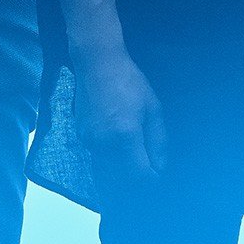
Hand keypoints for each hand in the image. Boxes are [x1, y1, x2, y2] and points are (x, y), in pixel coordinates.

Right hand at [73, 49, 167, 179]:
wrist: (97, 64)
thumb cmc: (129, 82)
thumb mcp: (153, 108)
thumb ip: (158, 140)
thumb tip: (161, 166)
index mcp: (125, 136)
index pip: (139, 174)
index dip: (152, 180)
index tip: (160, 176)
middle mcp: (103, 144)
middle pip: (123, 177)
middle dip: (138, 177)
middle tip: (151, 169)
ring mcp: (89, 142)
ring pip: (109, 170)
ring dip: (124, 170)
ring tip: (138, 158)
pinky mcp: (82, 138)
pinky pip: (100, 158)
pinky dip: (112, 159)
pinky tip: (121, 146)